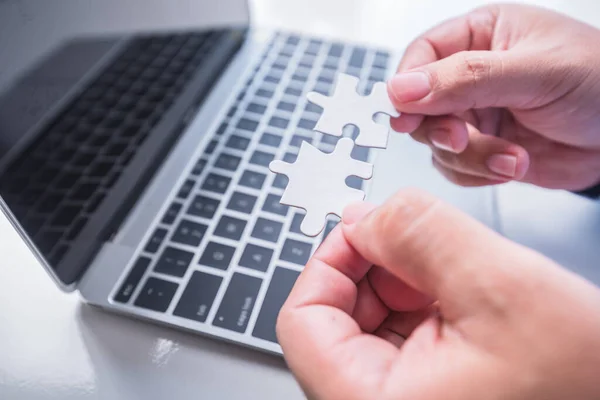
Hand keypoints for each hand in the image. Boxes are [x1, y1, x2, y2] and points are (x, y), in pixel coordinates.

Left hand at [277, 190, 599, 399]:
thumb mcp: (498, 285)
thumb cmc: (584, 385)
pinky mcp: (423, 397)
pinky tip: (458, 298)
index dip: (329, 260)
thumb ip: (418, 233)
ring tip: (454, 278)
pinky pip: (397, 341)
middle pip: (332, 321)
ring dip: (401, 285)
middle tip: (416, 243)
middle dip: (374, 268)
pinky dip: (419, 305)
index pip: (302, 323)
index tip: (363, 227)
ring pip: (367, 326)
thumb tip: (363, 216)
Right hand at [388, 4, 599, 190]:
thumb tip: (403, 87)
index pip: (422, 56)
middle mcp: (471, 76)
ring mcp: (477, 115)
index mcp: (481, 36)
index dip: (407, 87)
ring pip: (437, 143)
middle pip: (421, 106)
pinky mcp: (485, 149)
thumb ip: (466, 77)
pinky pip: (456, 168)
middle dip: (440, 130)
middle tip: (463, 139)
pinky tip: (512, 166)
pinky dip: (479, 174)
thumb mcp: (534, 71)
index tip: (407, 113)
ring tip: (511, 158)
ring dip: (470, 158)